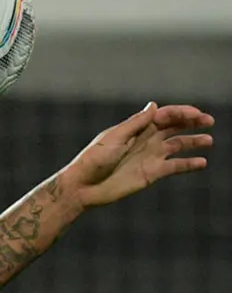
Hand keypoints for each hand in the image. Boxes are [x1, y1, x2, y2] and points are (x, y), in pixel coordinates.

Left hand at [62, 101, 213, 207]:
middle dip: (191, 122)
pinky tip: (201, 162)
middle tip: (208, 120)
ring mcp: (150, 156)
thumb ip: (136, 123)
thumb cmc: (94, 159)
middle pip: (174, 127)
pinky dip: (189, 164)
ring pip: (177, 145)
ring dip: (193, 141)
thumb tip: (154, 106)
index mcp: (136, 128)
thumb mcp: (114, 138)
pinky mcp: (152, 173)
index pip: (163, 115)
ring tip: (208, 141)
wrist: (84, 186)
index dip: (180, 112)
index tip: (195, 114)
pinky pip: (175, 166)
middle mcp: (146, 140)